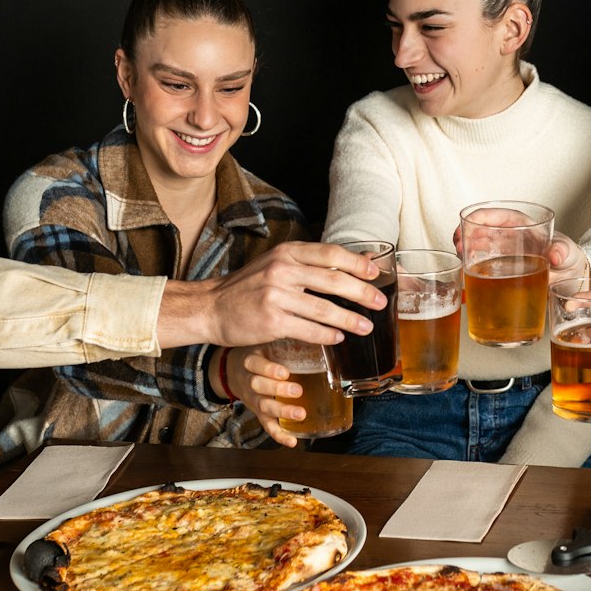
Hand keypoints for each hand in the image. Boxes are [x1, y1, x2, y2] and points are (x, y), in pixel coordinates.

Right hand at [159, 242, 382, 348]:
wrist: (211, 308)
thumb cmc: (248, 287)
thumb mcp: (277, 264)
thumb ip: (311, 264)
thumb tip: (355, 263)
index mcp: (286, 253)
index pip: (330, 253)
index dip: (356, 263)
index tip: (376, 273)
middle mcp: (282, 270)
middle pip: (333, 280)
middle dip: (362, 293)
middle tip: (380, 303)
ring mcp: (275, 296)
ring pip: (324, 309)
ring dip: (349, 320)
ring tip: (365, 327)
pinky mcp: (271, 321)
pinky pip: (308, 330)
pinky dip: (327, 335)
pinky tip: (338, 338)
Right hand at [223, 345, 303, 447]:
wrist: (232, 370)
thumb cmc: (257, 354)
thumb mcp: (264, 342)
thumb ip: (284, 340)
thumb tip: (318, 334)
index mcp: (251, 361)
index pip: (255, 364)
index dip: (268, 369)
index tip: (284, 372)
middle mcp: (250, 380)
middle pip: (259, 386)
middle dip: (278, 390)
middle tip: (297, 391)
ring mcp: (254, 399)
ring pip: (264, 406)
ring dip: (282, 412)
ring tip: (300, 414)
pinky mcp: (258, 413)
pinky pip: (267, 425)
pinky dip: (279, 435)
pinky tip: (292, 441)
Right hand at [447, 219, 587, 287]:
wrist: (569, 278)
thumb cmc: (568, 257)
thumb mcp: (567, 251)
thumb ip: (562, 251)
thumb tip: (555, 254)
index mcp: (522, 226)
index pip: (497, 215)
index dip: (480, 217)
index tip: (468, 223)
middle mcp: (509, 237)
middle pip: (481, 230)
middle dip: (466, 234)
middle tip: (459, 246)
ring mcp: (504, 254)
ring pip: (478, 247)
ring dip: (466, 251)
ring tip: (461, 259)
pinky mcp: (502, 270)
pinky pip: (483, 267)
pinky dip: (472, 269)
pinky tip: (466, 276)